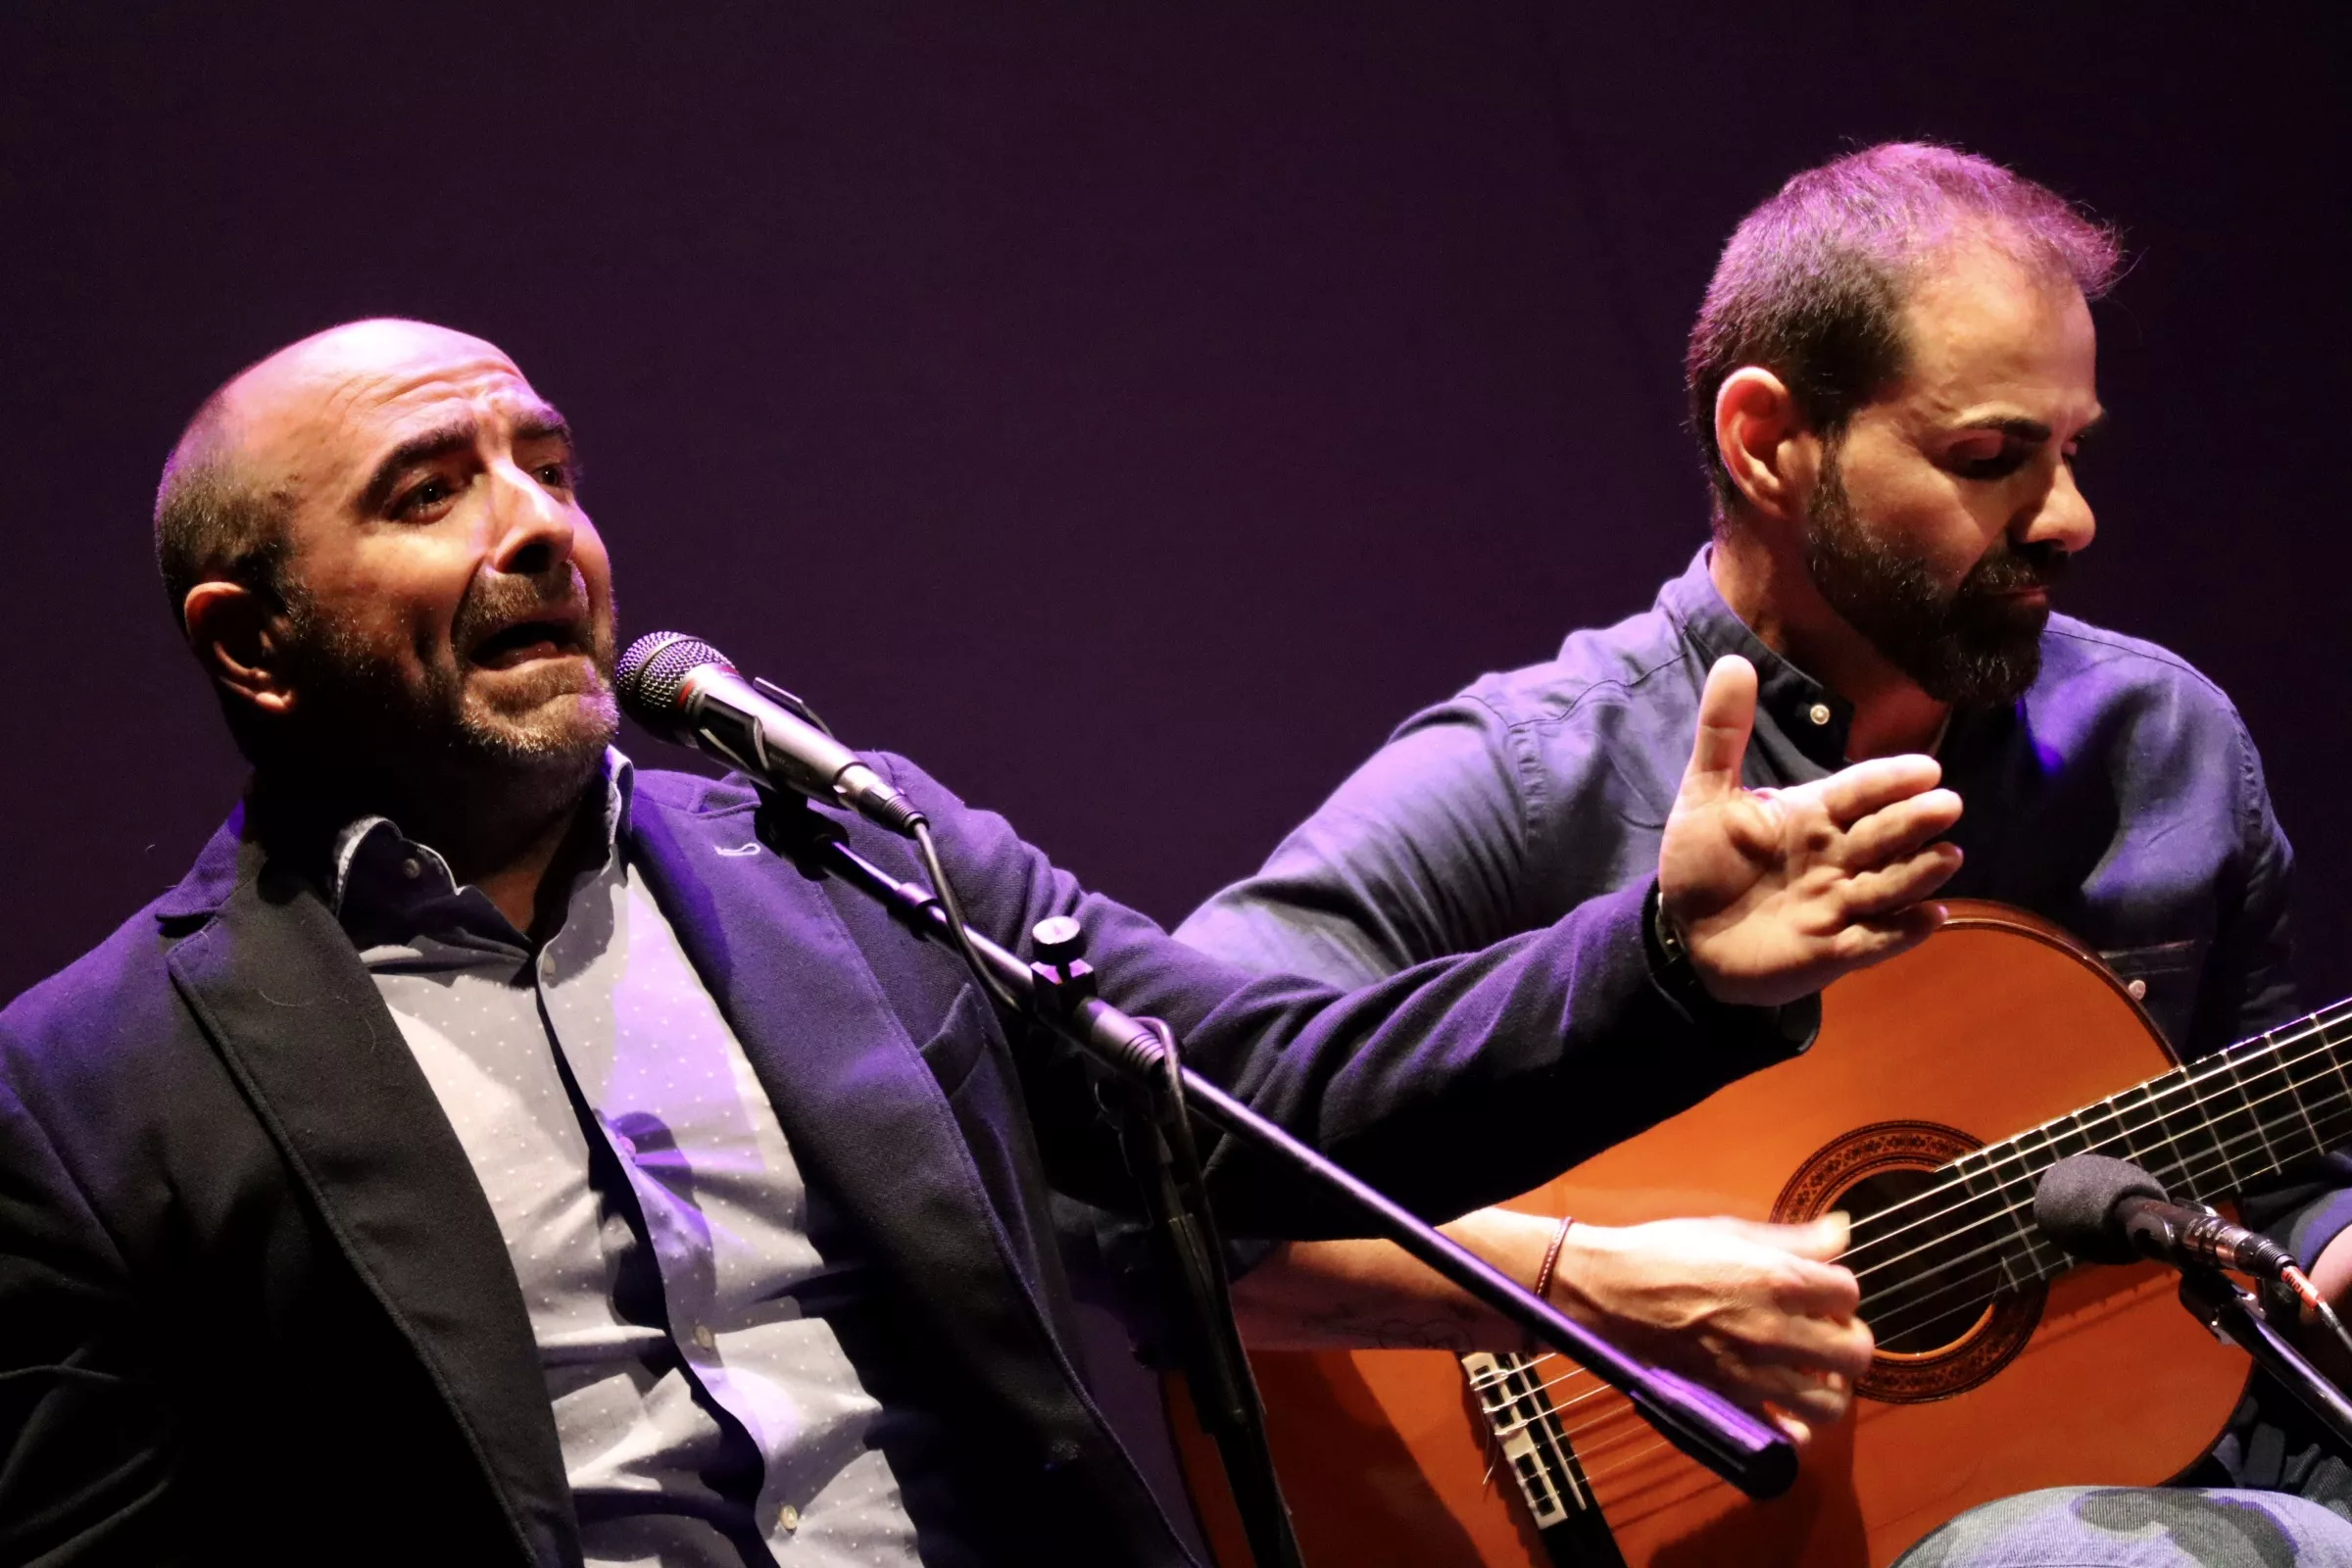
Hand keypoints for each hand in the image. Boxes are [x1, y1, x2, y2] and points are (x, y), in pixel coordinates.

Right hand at [1548, 1213, 1873, 1444]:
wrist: (1610, 1291)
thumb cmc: (1666, 1251)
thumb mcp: (1730, 1231)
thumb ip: (1793, 1238)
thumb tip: (1844, 1231)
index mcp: (1779, 1279)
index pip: (1850, 1293)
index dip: (1838, 1289)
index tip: (1818, 1288)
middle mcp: (1776, 1331)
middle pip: (1856, 1353)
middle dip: (1848, 1339)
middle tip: (1823, 1329)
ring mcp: (1754, 1372)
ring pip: (1830, 1403)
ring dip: (1830, 1386)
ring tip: (1811, 1369)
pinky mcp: (1730, 1400)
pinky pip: (1783, 1433)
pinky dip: (1794, 1425)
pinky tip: (1785, 1404)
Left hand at [1659, 655, 1963, 1005]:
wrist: (1685, 935)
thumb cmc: (1704, 861)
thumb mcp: (1706, 795)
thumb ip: (1724, 734)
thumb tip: (1734, 660)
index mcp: (1812, 814)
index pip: (1858, 791)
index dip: (1889, 781)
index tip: (1925, 769)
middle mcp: (1835, 855)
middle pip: (1882, 834)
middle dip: (1913, 821)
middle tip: (1946, 804)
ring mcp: (1838, 903)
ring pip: (1888, 885)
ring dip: (1918, 873)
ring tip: (1948, 856)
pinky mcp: (1833, 950)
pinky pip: (1875, 940)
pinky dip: (1901, 932)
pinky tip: (1931, 918)